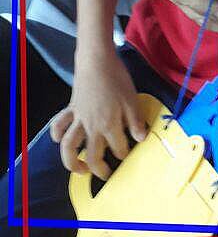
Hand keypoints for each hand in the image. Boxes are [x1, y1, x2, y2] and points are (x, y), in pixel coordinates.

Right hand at [50, 50, 146, 179]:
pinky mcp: (70, 109)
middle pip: (93, 156)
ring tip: (80, 169)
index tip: (129, 154)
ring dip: (72, 162)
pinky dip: (57, 134)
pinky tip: (60, 140)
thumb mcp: (132, 99)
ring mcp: (79, 119)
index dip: (125, 153)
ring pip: (70, 147)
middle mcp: (92, 127)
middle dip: (100, 169)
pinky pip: (59, 125)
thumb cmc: (117, 79)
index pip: (118, 148)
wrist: (96, 61)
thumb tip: (141, 139)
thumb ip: (136, 121)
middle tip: (106, 175)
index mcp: (110, 125)